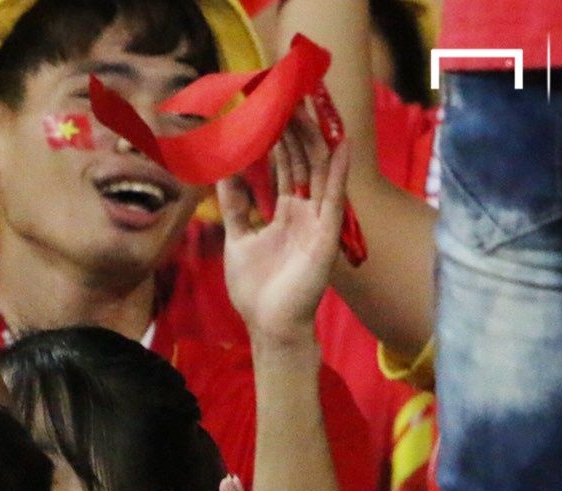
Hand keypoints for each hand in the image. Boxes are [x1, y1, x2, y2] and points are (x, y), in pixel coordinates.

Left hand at [218, 104, 348, 343]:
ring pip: (315, 170)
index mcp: (283, 210)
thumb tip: (220, 173)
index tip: (265, 111)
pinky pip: (333, 196)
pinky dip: (338, 170)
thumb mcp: (238, 238)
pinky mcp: (326, 232)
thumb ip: (234, 206)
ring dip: (312, 139)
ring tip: (306, 106)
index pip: (280, 166)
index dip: (274, 140)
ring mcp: (317, 219)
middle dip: (292, 129)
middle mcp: (303, 209)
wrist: (270, 325)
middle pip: (299, 160)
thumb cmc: (256, 288)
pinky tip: (341, 143)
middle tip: (284, 95)